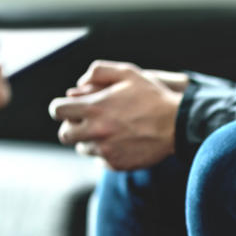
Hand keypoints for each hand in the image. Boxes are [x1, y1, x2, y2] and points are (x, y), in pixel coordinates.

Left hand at [49, 61, 183, 170]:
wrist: (178, 125)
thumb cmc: (153, 96)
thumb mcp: (128, 73)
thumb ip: (99, 71)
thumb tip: (78, 85)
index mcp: (94, 107)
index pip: (57, 110)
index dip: (60, 107)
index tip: (69, 107)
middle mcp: (96, 131)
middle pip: (64, 134)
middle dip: (72, 126)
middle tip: (86, 122)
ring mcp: (105, 150)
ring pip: (82, 148)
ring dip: (90, 140)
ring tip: (109, 131)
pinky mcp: (116, 164)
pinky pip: (100, 161)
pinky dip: (106, 152)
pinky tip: (122, 142)